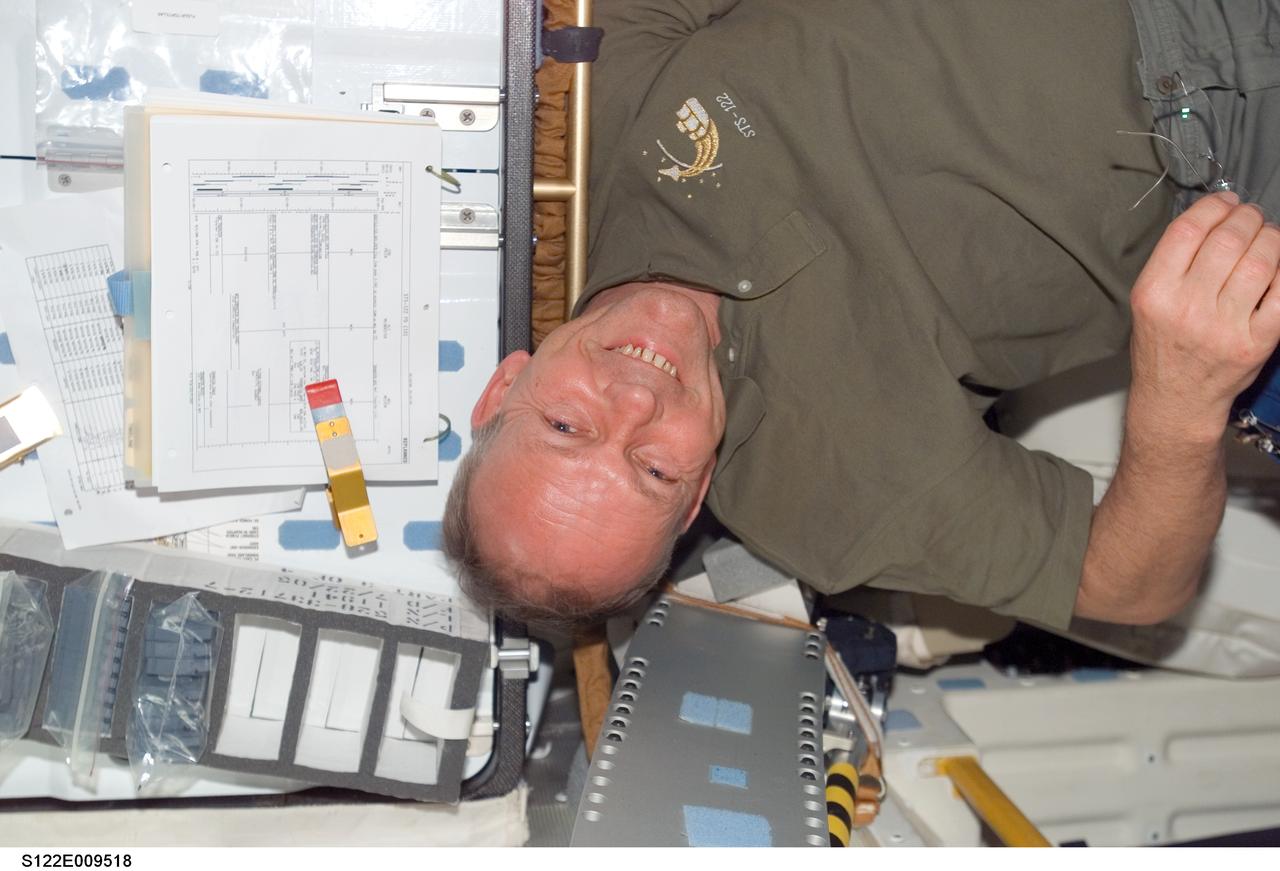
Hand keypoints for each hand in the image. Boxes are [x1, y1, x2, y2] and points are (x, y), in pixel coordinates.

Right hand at [1128, 192, 1279, 442]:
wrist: (1176, 400)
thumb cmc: (1162, 347)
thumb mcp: (1148, 302)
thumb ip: (1175, 262)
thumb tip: (1216, 217)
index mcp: (1154, 294)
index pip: (1188, 231)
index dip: (1214, 206)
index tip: (1226, 201)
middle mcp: (1187, 309)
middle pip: (1229, 239)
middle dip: (1248, 217)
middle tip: (1251, 217)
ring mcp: (1225, 327)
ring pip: (1262, 260)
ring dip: (1271, 238)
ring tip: (1267, 238)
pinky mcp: (1256, 342)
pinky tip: (1277, 267)